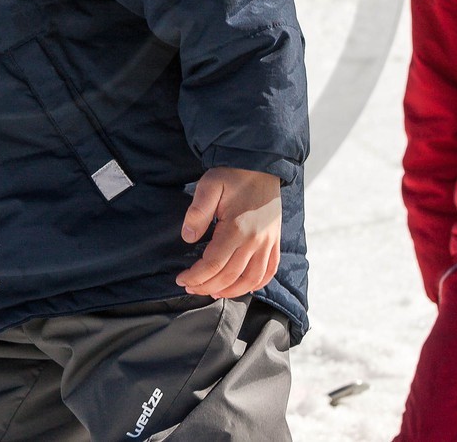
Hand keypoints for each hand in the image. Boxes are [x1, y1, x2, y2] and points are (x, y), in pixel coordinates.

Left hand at [175, 168, 282, 298]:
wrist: (261, 164)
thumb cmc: (232, 175)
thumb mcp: (209, 186)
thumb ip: (197, 212)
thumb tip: (187, 238)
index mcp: (237, 228)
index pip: (214, 264)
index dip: (196, 276)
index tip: (181, 280)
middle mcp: (256, 241)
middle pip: (230, 276)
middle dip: (207, 286)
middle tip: (190, 288)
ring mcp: (268, 243)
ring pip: (250, 279)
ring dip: (230, 291)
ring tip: (211, 292)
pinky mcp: (275, 242)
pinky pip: (269, 271)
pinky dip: (256, 284)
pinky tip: (241, 287)